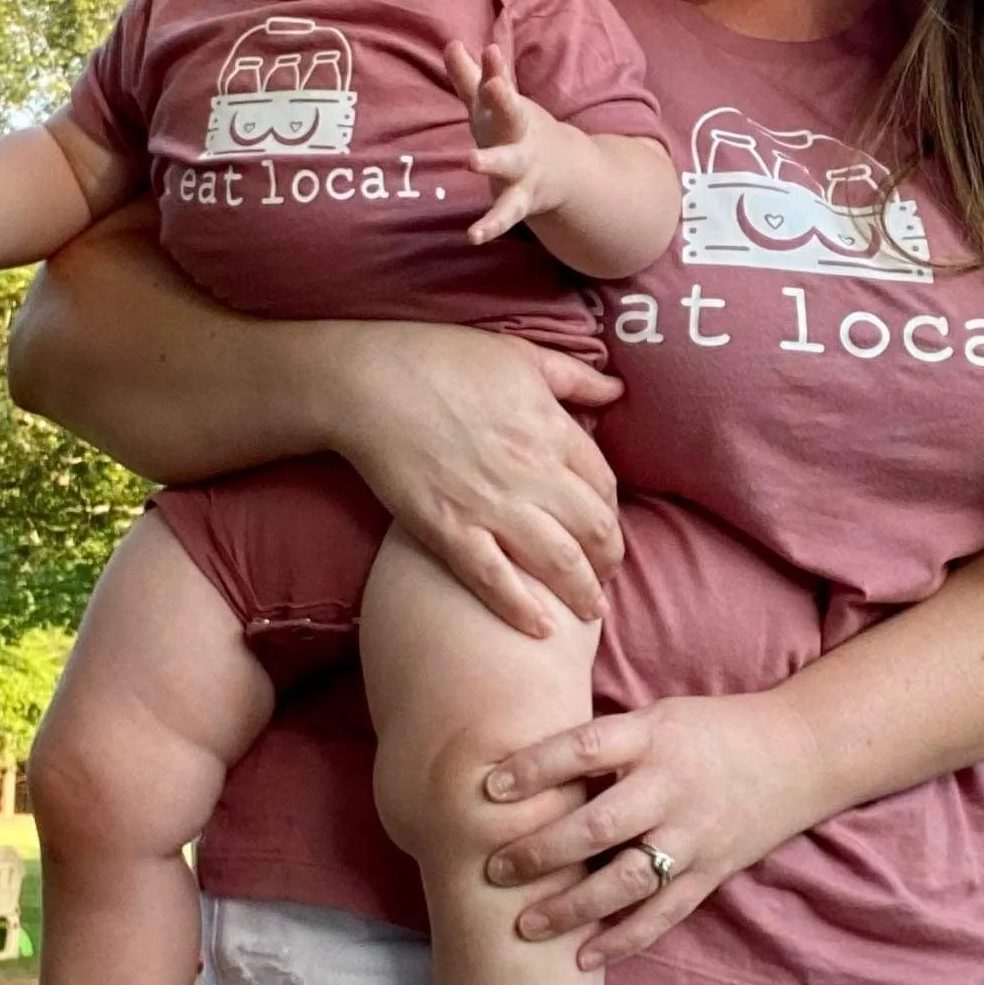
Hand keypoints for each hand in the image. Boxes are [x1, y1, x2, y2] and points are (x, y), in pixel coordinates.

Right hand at [328, 320, 624, 637]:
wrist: (367, 381)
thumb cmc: (441, 358)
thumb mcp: (520, 354)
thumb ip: (574, 376)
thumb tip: (616, 390)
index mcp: (552, 428)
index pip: (604, 484)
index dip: (612, 512)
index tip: (608, 528)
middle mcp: (532, 471)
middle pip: (593, 530)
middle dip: (609, 560)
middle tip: (607, 577)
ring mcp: (491, 504)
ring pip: (557, 562)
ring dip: (581, 592)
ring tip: (591, 611)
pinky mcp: (448, 529)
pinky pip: (494, 580)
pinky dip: (522, 609)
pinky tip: (542, 630)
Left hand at [446, 40, 571, 247]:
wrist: (566, 173)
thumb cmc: (518, 131)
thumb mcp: (496, 107)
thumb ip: (472, 78)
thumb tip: (450, 42)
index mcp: (512, 113)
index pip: (502, 87)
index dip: (495, 69)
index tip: (490, 50)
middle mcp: (520, 138)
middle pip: (512, 116)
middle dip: (503, 100)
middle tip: (492, 86)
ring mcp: (523, 170)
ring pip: (509, 165)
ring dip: (491, 162)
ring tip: (470, 160)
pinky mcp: (519, 201)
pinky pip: (504, 215)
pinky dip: (490, 226)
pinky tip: (472, 237)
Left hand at [479, 694, 835, 967]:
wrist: (801, 754)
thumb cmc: (713, 731)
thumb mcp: (660, 717)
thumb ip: (606, 744)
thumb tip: (525, 767)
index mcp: (655, 738)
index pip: (587, 748)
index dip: (537, 768)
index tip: (490, 787)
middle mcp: (673, 788)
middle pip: (599, 825)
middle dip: (542, 851)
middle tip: (494, 869)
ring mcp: (694, 836)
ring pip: (627, 880)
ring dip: (573, 907)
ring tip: (526, 924)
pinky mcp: (711, 873)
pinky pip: (662, 914)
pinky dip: (623, 940)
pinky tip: (583, 958)